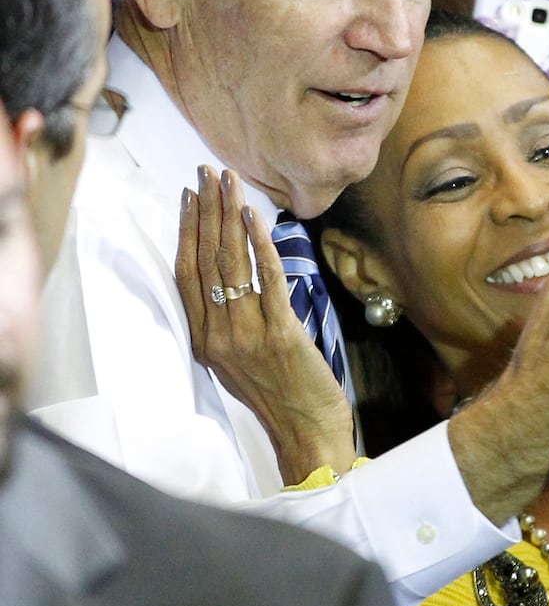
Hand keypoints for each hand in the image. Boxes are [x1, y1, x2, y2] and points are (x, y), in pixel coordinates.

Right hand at [175, 166, 355, 482]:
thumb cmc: (280, 393)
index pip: (187, 273)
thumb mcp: (239, 359)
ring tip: (229, 181)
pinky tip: (255, 217)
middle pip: (206, 260)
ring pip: (232, 264)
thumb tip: (233, 277)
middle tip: (206, 172)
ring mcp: (246, 334)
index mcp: (204, 340)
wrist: (306, 432)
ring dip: (229, 216)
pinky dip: (260, 245)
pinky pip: (267, 280)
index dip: (186, 231)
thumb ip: (230, 321)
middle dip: (205, 211)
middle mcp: (218, 335)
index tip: (188, 195)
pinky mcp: (279, 333)